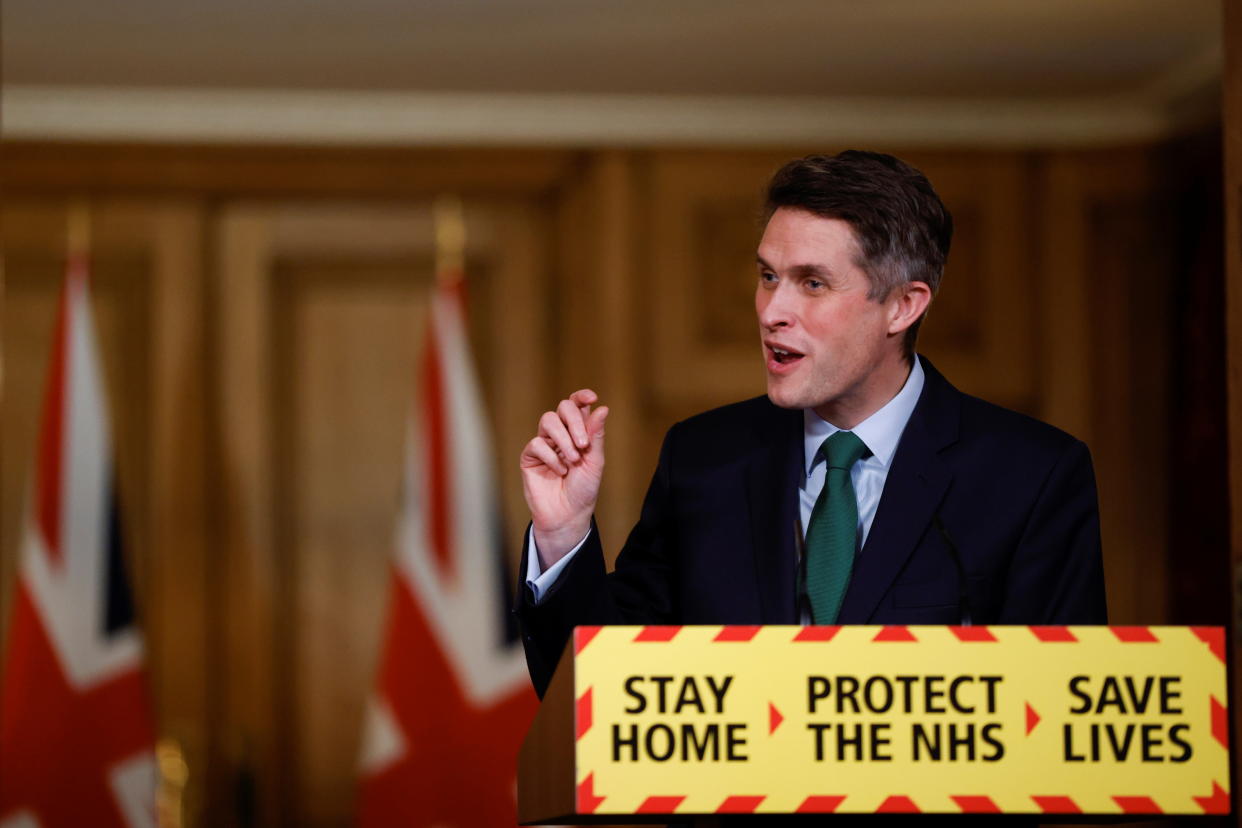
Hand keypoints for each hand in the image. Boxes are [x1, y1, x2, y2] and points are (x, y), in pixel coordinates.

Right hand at [520, 389, 608, 567]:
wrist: (568, 515)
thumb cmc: (583, 489)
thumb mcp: (595, 462)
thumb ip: (596, 435)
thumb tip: (602, 408)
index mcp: (579, 432)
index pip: (577, 406)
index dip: (581, 397)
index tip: (591, 398)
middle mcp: (561, 434)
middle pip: (562, 408)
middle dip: (574, 422)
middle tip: (584, 445)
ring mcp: (544, 444)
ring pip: (547, 421)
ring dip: (563, 439)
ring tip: (573, 460)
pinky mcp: (530, 457)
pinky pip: (537, 444)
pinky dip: (551, 457)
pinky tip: (560, 471)